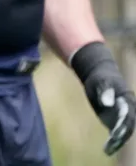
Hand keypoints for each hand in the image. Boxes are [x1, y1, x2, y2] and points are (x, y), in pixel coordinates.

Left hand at [71, 41, 135, 155]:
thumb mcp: (101, 82)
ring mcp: (122, 116)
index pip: (128, 114)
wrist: (99, 77)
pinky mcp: (115, 120)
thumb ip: (105, 92)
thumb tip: (108, 103)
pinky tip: (107, 150)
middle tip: (112, 143)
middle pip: (128, 126)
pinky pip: (116, 132)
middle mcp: (128, 110)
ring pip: (124, 132)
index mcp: (127, 100)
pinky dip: (113, 141)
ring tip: (107, 150)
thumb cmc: (101, 78)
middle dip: (121, 135)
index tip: (116, 132)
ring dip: (118, 142)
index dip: (124, 123)